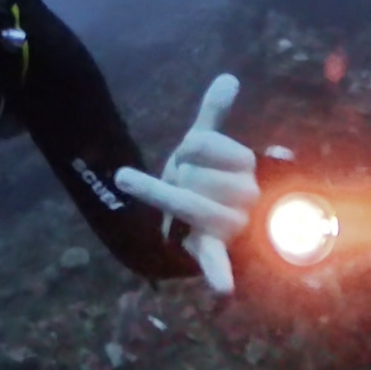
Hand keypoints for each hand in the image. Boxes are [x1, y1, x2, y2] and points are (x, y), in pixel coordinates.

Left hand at [114, 73, 258, 293]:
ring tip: (123, 178)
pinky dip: (220, 276)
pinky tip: (222, 291)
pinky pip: (219, 263)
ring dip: (158, 193)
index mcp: (247, 170)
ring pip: (193, 207)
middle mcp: (246, 198)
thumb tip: (228, 78)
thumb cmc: (203, 180)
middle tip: (173, 172)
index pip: (220, 149)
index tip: (187, 151)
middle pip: (202, 176)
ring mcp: (230, 226)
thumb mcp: (204, 146)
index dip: (197, 147)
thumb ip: (214, 114)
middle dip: (180, 170)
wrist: (195, 222)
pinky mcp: (211, 250)